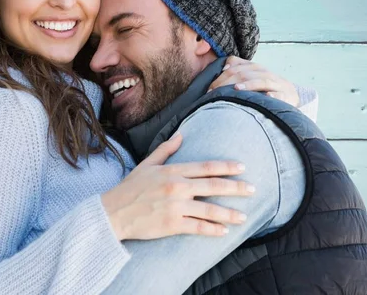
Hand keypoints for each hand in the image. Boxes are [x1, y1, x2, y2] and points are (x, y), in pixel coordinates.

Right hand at [101, 134, 254, 240]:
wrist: (113, 212)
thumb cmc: (129, 188)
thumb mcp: (146, 164)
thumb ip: (166, 150)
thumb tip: (181, 135)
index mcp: (172, 171)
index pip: (205, 167)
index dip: (226, 167)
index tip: (242, 168)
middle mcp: (177, 187)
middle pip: (213, 186)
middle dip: (236, 188)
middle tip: (253, 189)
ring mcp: (175, 207)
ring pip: (210, 210)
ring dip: (229, 213)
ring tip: (244, 216)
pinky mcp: (172, 224)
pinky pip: (199, 227)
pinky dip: (213, 229)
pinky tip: (224, 231)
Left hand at [209, 56, 298, 106]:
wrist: (290, 94)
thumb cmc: (265, 87)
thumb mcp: (251, 76)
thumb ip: (238, 68)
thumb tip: (224, 68)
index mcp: (255, 68)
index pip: (236, 67)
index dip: (222, 77)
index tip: (210, 88)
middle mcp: (265, 73)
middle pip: (245, 74)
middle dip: (228, 83)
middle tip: (215, 94)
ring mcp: (277, 84)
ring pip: (261, 80)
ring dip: (249, 84)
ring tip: (237, 89)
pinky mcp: (287, 96)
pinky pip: (280, 95)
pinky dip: (273, 96)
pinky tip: (267, 97)